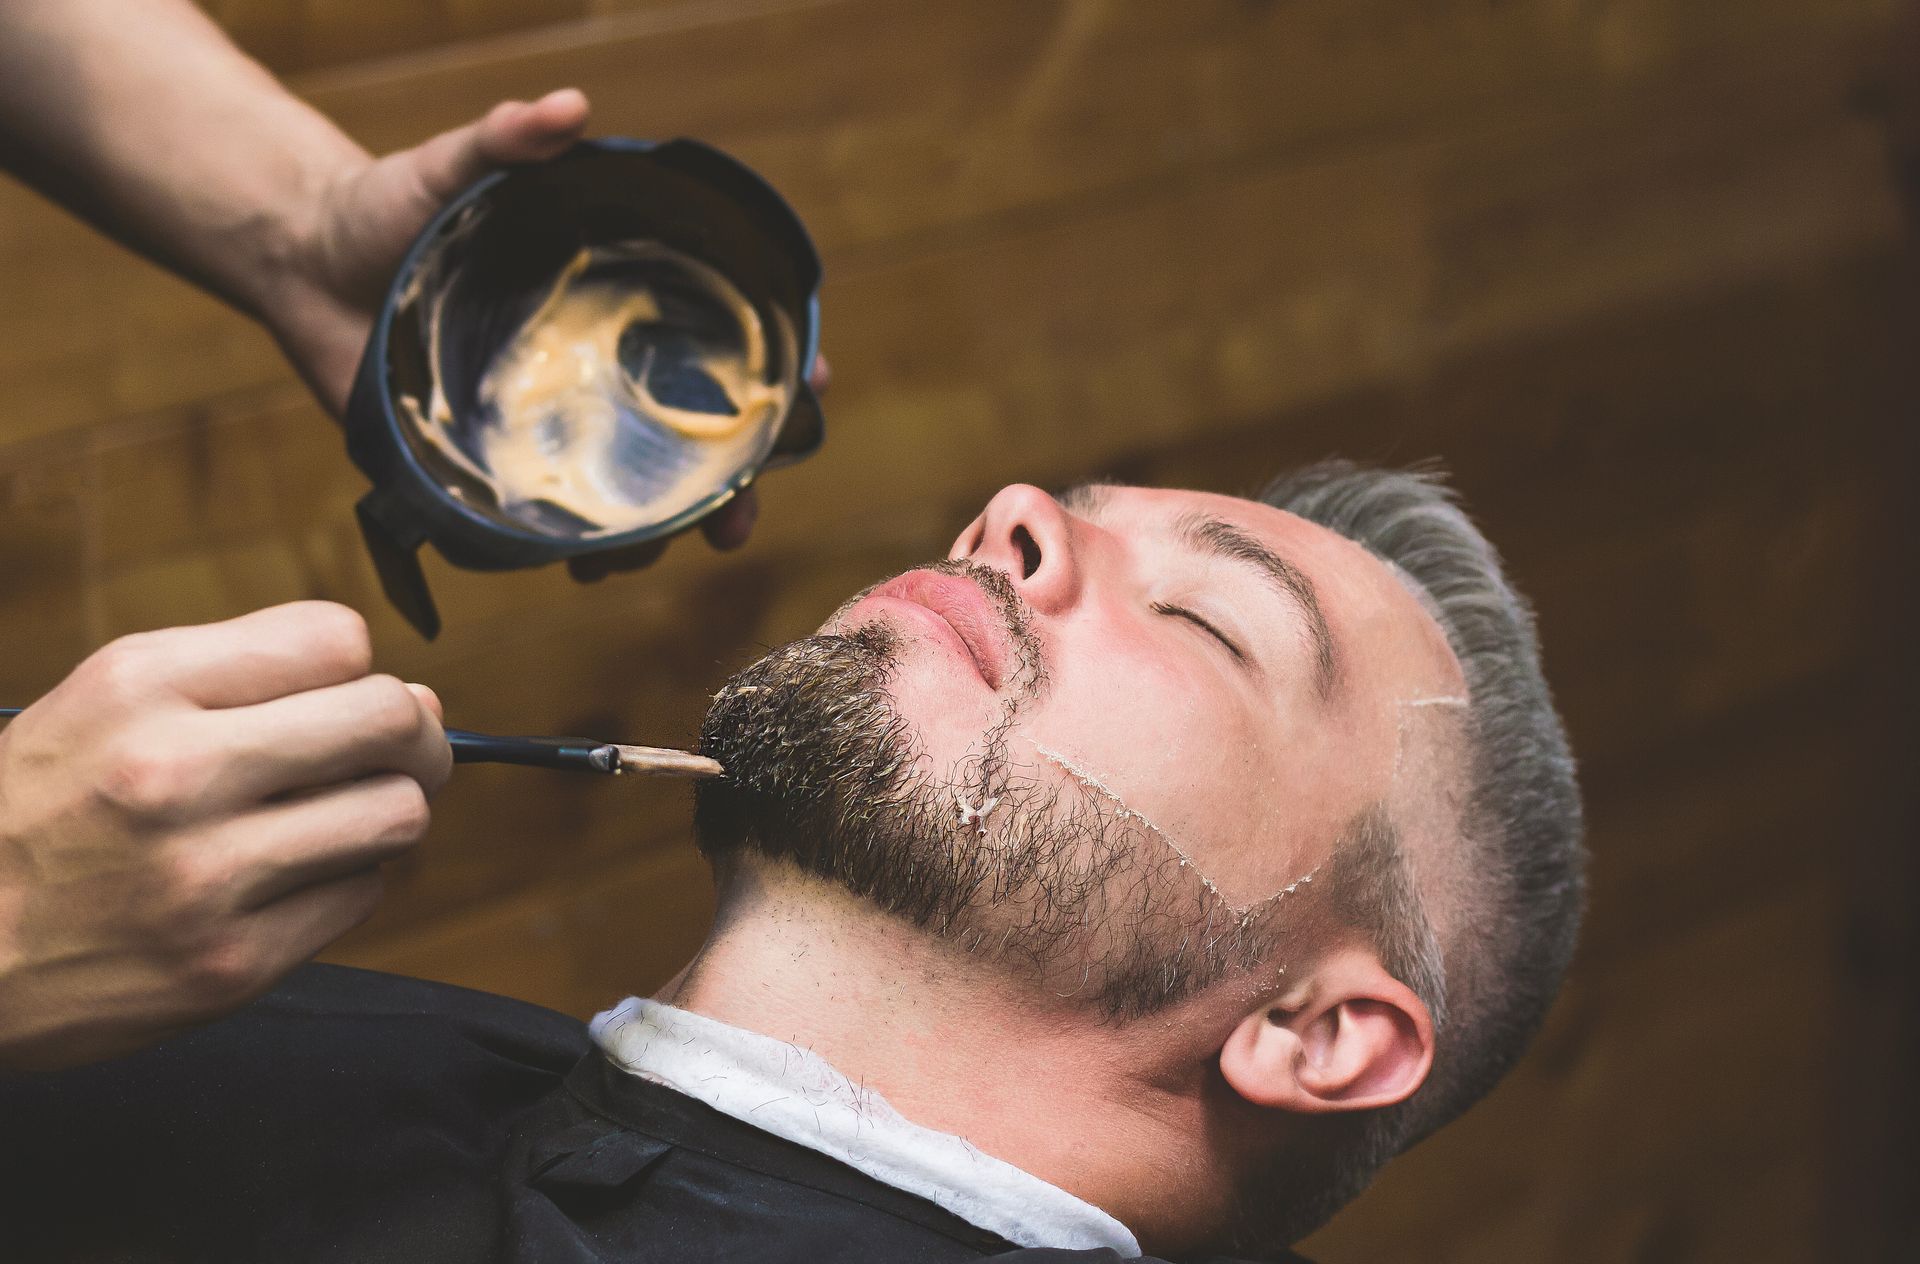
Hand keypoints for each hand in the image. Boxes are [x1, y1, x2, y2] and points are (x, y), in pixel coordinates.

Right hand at [0, 603, 449, 1070]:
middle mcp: (174, 774)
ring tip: (333, 820)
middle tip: (396, 756)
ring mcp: (205, 875)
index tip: (342, 699)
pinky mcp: (230, 962)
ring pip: (397, 814)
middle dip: (414, 736)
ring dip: (383, 814)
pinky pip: (360, 896)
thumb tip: (417, 698)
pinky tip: (284, 882)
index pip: (336, 640)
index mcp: (140, 689)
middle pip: (389, 721)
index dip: (357, 669)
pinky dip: (341, 884)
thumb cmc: (38, 817)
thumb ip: (253, 676)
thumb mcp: (106, 703)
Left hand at [262, 88, 825, 578]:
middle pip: (690, 435)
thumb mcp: (447, 167)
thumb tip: (570, 106)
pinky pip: (548, 518)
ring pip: (629, 491)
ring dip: (653, 536)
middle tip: (736, 525)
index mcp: (609, 299)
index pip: (715, 333)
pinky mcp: (493, 458)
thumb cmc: (386, 205)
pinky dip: (572, 551)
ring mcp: (550, 418)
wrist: (299, 258)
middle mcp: (595, 365)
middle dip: (730, 487)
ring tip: (639, 559)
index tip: (809, 379)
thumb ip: (505, 139)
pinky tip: (578, 569)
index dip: (773, 361)